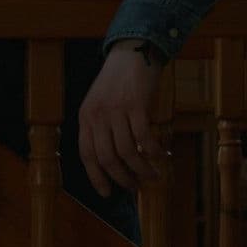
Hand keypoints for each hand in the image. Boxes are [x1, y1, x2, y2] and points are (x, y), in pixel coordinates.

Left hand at [78, 39, 167, 196]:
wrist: (130, 52)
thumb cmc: (117, 82)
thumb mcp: (99, 104)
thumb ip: (101, 128)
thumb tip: (114, 162)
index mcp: (85, 117)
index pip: (87, 155)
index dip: (96, 177)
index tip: (107, 193)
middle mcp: (98, 115)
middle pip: (108, 158)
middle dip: (122, 178)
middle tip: (135, 186)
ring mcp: (116, 110)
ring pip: (128, 151)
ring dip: (142, 168)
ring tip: (153, 175)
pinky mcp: (136, 104)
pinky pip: (144, 136)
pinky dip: (153, 150)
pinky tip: (160, 154)